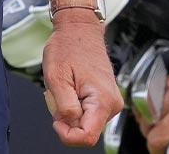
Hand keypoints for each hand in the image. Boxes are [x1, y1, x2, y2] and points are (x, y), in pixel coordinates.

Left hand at [39, 8, 120, 145]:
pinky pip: (88, 114)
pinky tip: (72, 89)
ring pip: (86, 124)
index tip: (56, 119)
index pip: (87, 138)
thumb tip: (70, 124)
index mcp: (102, 100)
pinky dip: (76, 107)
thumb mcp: (56, 77)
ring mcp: (111, 101)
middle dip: (68, 120)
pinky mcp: (106, 99)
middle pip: (86, 132)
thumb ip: (64, 106)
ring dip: (71, 112)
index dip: (67, 134)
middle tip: (60, 96)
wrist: (79, 29)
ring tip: (67, 89)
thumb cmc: (67, 47)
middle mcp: (112, 104)